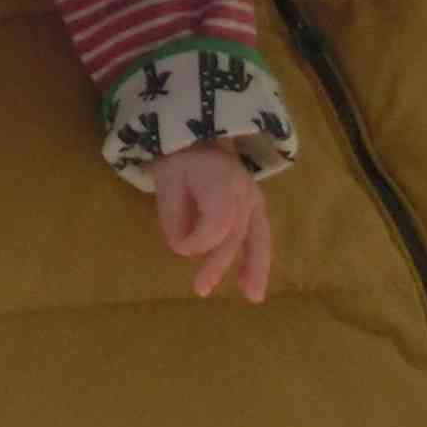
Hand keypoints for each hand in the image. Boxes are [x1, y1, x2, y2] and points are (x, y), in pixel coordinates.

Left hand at [155, 145, 271, 302]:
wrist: (193, 131)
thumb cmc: (175, 158)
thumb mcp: (165, 182)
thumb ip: (173, 217)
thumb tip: (184, 250)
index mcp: (220, 179)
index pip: (216, 223)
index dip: (197, 240)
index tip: (178, 245)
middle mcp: (243, 188)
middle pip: (235, 233)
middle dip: (218, 264)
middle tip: (200, 290)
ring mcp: (253, 195)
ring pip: (259, 235)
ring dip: (255, 267)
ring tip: (252, 296)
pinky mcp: (256, 202)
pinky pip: (261, 233)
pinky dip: (258, 258)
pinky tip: (252, 283)